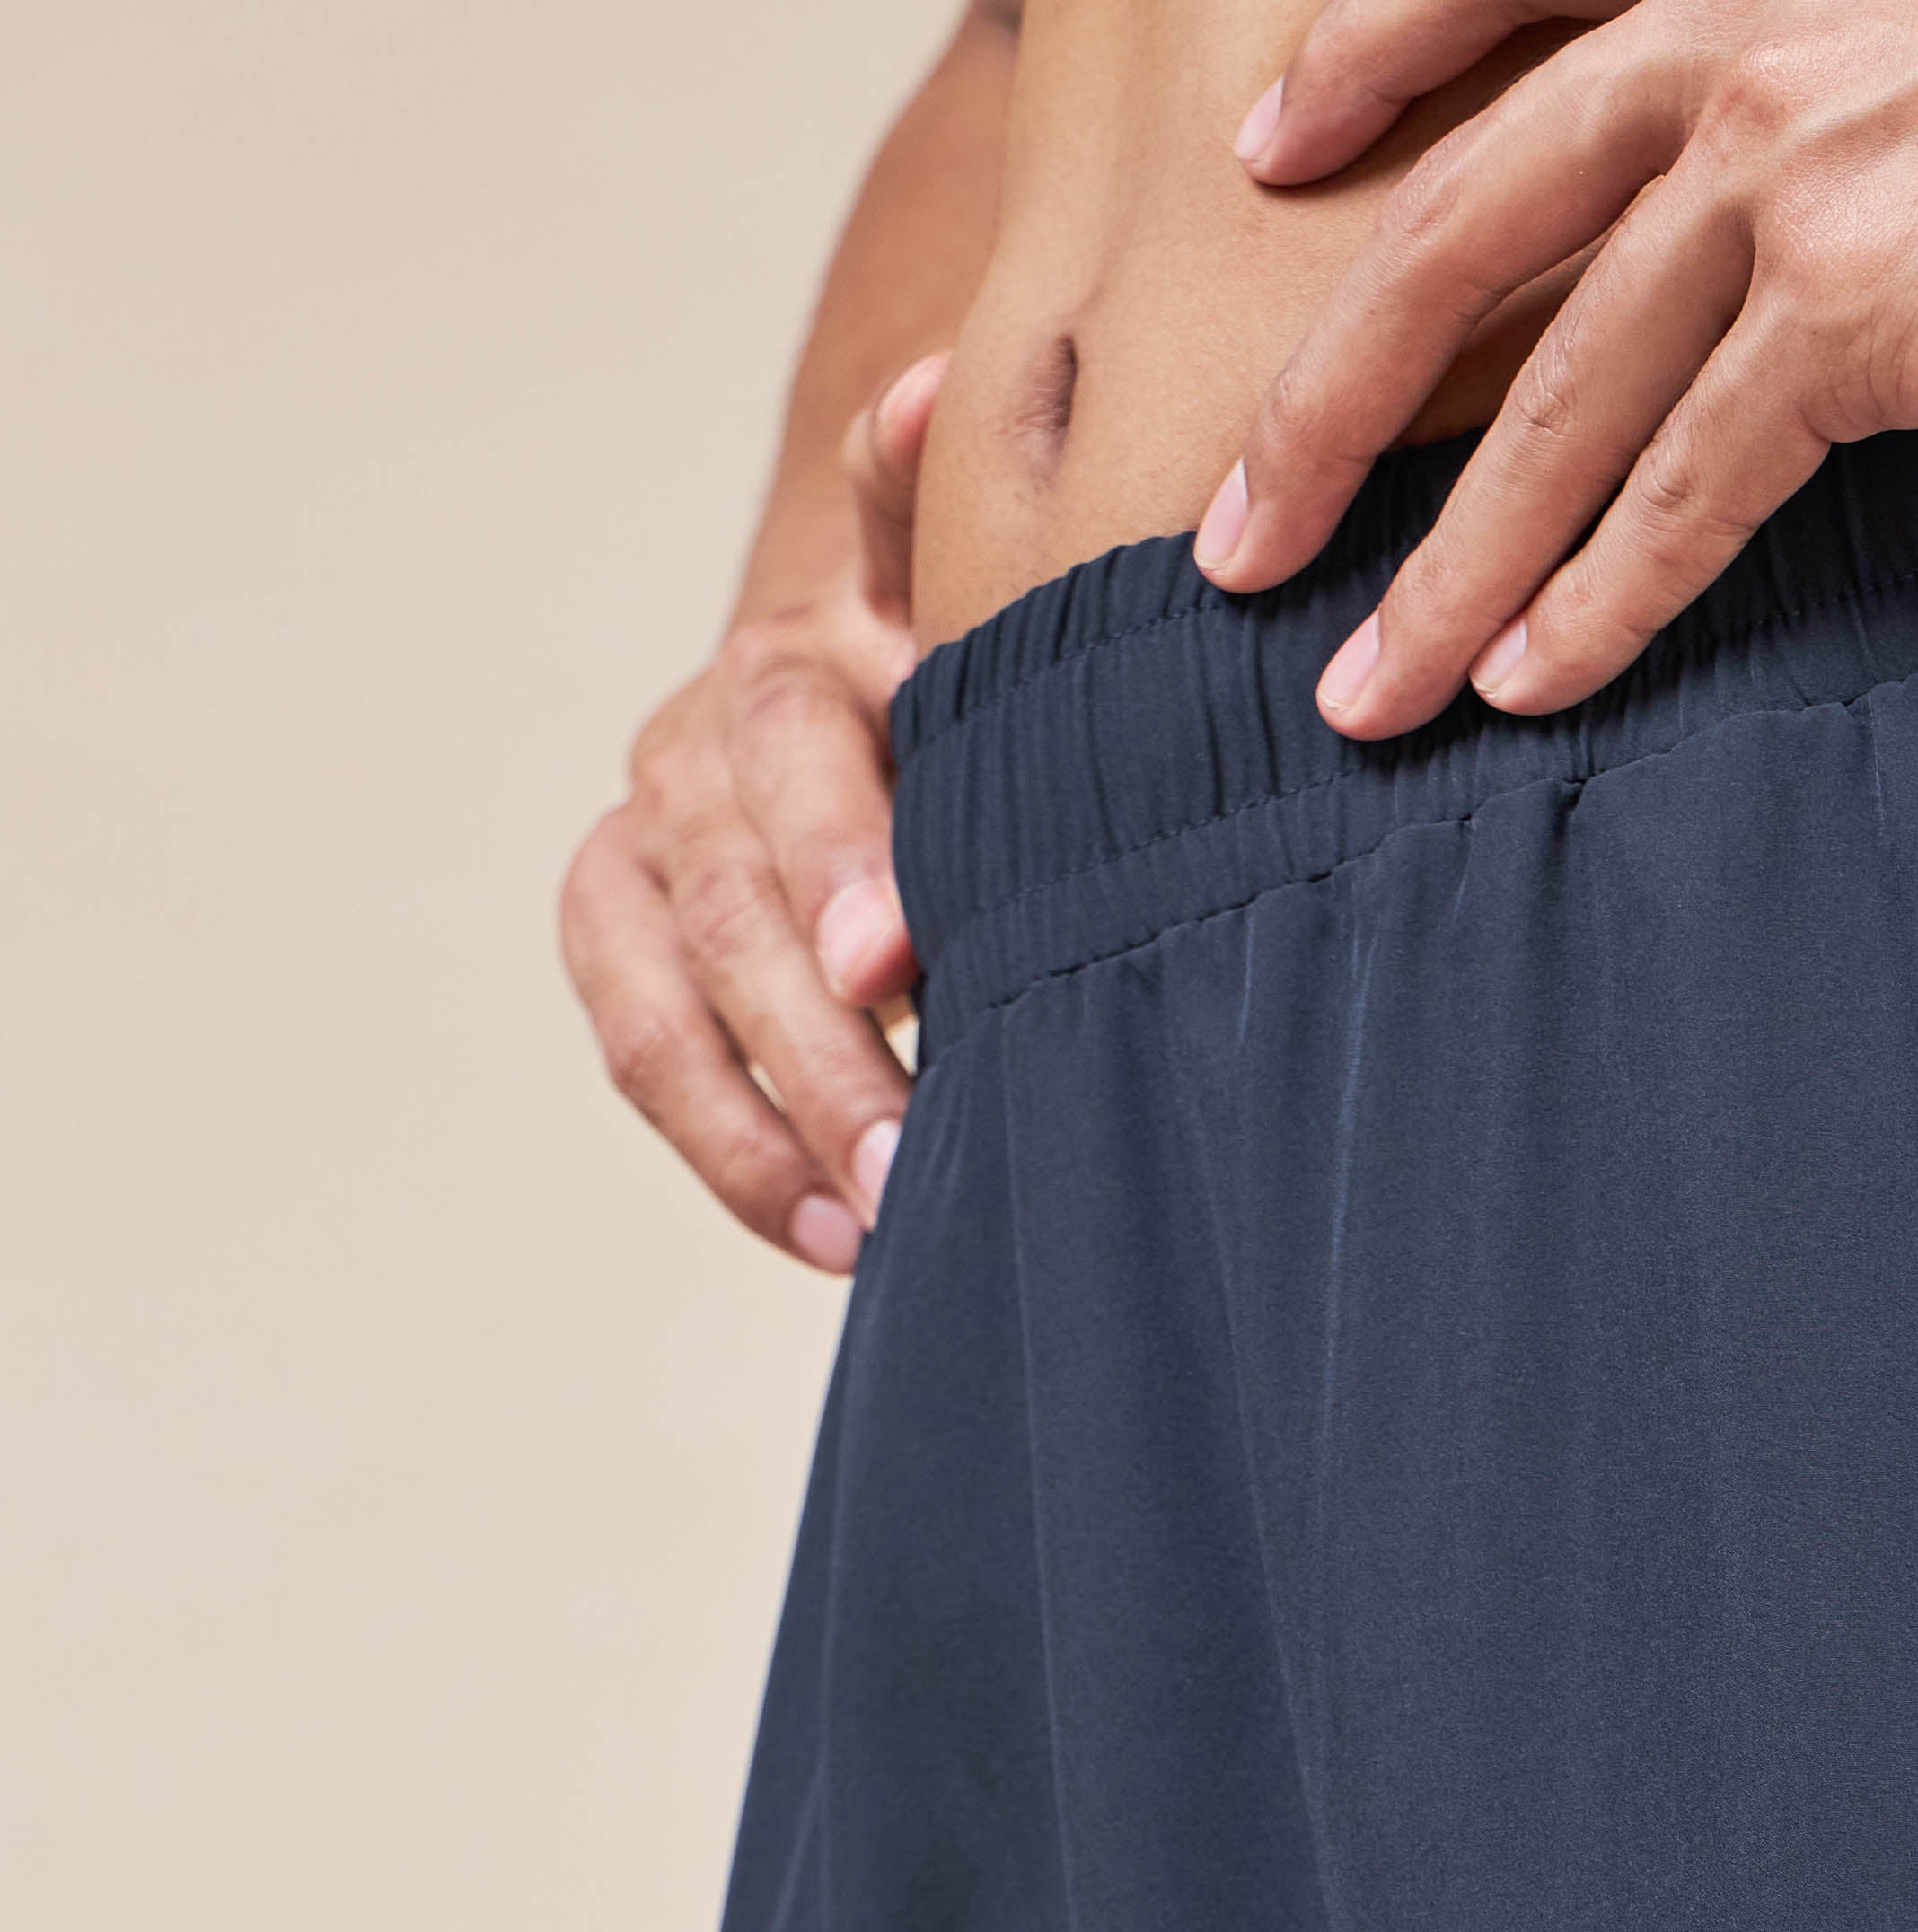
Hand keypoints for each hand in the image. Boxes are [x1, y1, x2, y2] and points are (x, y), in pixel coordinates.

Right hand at [560, 357, 940, 1266]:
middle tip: (904, 1155)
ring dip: (762, 1122)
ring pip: (662, 992)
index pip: (794, 746)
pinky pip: (641, 1056)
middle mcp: (704, 742)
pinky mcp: (617, 931)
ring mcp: (650, 844)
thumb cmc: (981, 680)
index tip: (893, 964)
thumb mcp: (992, 610)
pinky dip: (730, 1156)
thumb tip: (937, 395)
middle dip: (814, 1038)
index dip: (835, 855)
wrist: (871, 679)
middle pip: (729, 896)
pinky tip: (819, 1243)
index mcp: (810, 655)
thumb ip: (946, 535)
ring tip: (871, 1228)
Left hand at [1198, 0, 1917, 734]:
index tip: (1271, 151)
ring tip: (1360, 699)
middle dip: (1320, 412)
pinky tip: (1531, 686)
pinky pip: (1693, 479)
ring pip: (1553, 400)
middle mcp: (1730, 33)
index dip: (1366, 64)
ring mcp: (1790, 168)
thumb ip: (1847, 43)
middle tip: (1234, 547)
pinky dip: (1602, 592)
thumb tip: (1797, 160)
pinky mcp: (1873, 305)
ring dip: (1443, 570)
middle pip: (1457, 241)